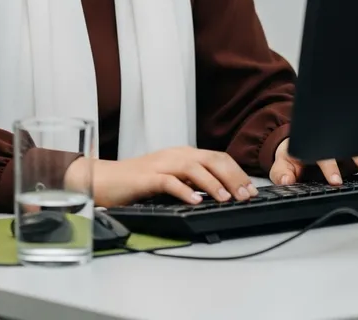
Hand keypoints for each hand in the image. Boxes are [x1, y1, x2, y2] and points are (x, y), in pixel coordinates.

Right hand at [65, 146, 258, 207]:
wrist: (106, 179)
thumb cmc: (138, 182)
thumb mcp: (171, 178)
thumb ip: (192, 181)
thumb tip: (220, 192)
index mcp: (183, 154)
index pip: (218, 158)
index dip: (237, 172)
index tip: (251, 189)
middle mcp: (175, 155)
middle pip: (211, 159)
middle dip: (233, 177)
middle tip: (246, 195)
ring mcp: (161, 164)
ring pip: (194, 168)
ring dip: (213, 183)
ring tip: (227, 199)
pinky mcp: (147, 177)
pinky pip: (170, 181)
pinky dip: (185, 191)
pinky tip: (196, 201)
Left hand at [270, 138, 357, 185]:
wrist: (303, 143)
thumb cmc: (296, 155)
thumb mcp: (284, 162)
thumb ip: (282, 171)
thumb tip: (285, 180)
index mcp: (316, 145)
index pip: (324, 154)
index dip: (330, 167)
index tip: (336, 181)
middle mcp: (336, 143)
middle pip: (352, 150)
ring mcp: (349, 147)